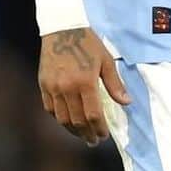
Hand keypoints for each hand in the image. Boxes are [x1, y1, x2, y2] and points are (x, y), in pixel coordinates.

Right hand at [38, 27, 129, 145]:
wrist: (62, 29)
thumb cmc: (88, 43)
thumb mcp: (106, 61)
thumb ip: (115, 84)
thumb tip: (126, 102)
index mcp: (85, 82)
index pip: (93, 115)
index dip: (99, 129)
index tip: (104, 136)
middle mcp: (67, 87)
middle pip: (77, 120)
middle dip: (87, 134)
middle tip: (94, 141)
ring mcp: (53, 87)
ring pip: (62, 118)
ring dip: (73, 130)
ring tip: (82, 135)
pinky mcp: (43, 85)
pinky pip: (50, 109)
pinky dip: (59, 119)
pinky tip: (68, 122)